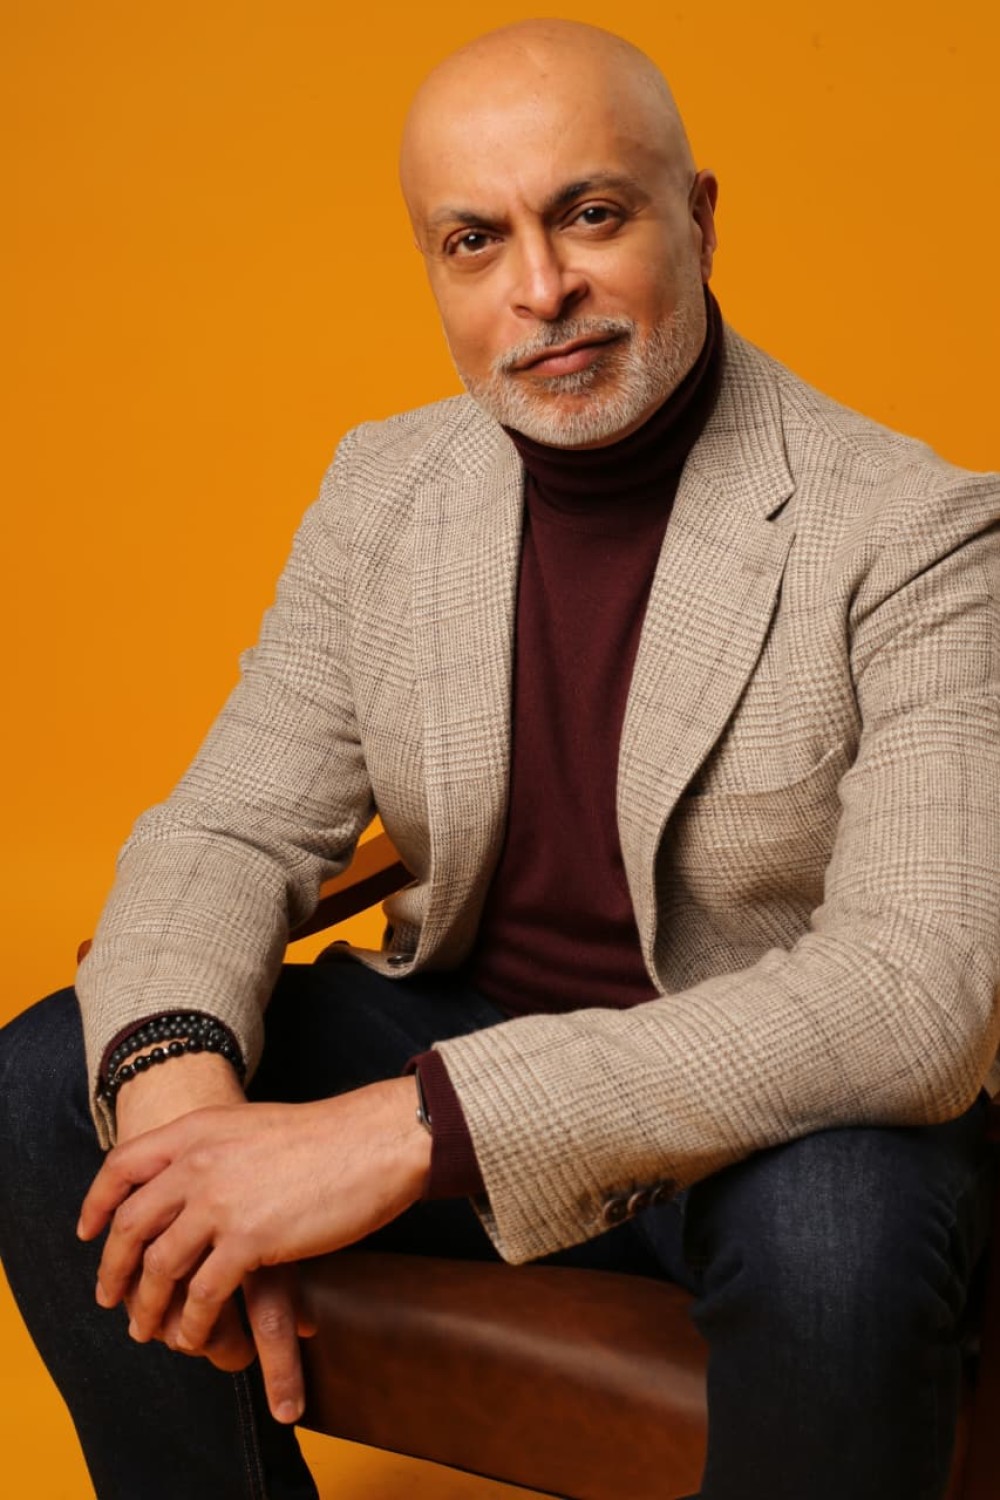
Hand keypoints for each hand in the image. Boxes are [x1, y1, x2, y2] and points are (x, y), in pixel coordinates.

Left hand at [78, 1077, 430, 1419]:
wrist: (374, 1141)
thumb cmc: (329, 1138)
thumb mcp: (254, 1127)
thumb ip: (217, 1148)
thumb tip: (195, 1176)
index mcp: (199, 1129)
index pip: (124, 1164)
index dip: (98, 1201)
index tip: (88, 1231)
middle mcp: (199, 1162)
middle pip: (132, 1222)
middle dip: (113, 1267)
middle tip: (109, 1298)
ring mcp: (220, 1201)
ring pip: (160, 1266)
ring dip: (148, 1307)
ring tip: (148, 1331)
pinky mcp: (249, 1240)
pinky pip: (202, 1294)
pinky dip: (193, 1324)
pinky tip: (196, 1338)